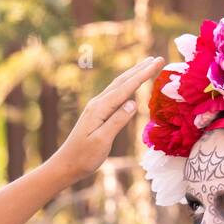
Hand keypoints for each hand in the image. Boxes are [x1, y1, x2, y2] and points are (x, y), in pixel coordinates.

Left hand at [47, 56, 164, 183]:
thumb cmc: (84, 156)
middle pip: (122, 81)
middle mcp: (98, 103)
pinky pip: (115, 95)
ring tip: (146, 66)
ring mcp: (96, 108)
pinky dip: (126, 86)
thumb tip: (133, 102)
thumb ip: (117, 121)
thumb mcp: (102, 141)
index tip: (157, 62)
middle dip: (140, 69)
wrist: (66, 164)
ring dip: (133, 75)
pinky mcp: (97, 114)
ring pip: (118, 86)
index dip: (143, 74)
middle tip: (156, 59)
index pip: (126, 88)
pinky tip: (130, 86)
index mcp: (100, 108)